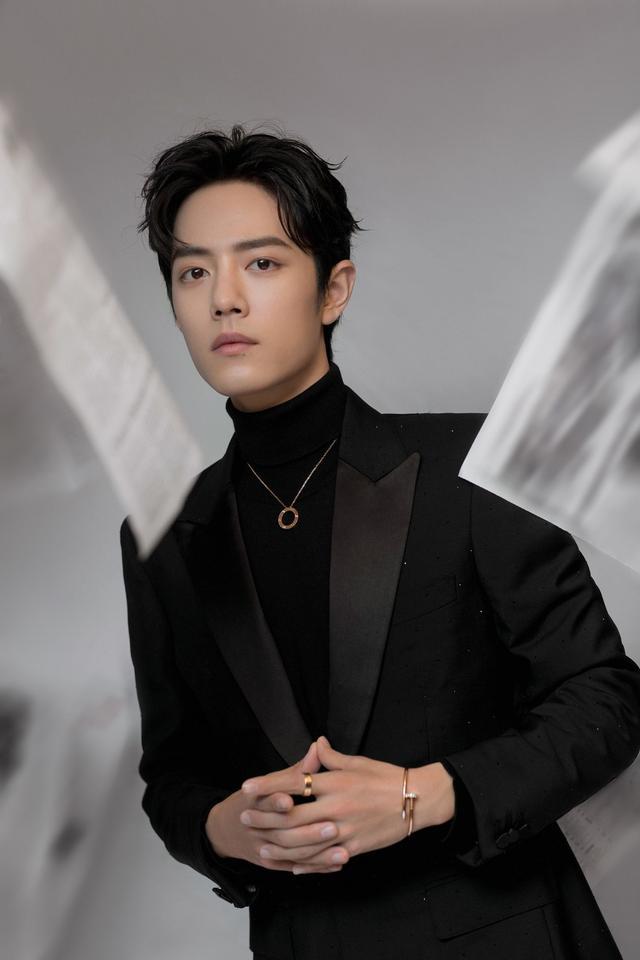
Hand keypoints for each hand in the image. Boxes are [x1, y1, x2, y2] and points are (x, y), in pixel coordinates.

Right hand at [205, 741, 344, 873]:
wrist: (225, 830)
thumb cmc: (254, 800)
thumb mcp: (268, 782)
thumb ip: (296, 770)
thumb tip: (318, 747)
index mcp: (255, 800)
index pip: (265, 800)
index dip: (276, 801)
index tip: (291, 800)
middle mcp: (257, 826)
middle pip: (281, 831)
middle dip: (308, 831)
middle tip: (333, 827)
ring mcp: (262, 847)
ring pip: (290, 853)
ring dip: (317, 854)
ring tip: (343, 851)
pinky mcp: (269, 863)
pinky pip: (293, 866)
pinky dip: (315, 867)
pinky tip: (336, 864)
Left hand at [241, 737, 455, 874]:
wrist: (416, 800)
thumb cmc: (386, 777)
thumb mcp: (358, 762)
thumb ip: (332, 757)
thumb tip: (316, 744)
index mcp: (335, 781)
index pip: (294, 781)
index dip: (268, 785)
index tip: (247, 786)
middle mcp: (335, 805)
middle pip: (291, 816)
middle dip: (265, 818)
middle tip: (244, 819)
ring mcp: (344, 829)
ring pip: (304, 842)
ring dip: (279, 846)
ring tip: (261, 847)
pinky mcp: (354, 846)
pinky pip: (325, 858)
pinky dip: (307, 864)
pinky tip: (293, 866)